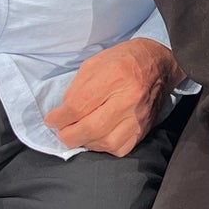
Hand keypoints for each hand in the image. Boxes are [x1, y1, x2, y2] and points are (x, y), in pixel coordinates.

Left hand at [45, 38, 181, 155]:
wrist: (158, 64)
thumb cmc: (122, 60)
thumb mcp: (94, 63)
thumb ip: (77, 88)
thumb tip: (64, 113)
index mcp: (114, 75)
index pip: (79, 106)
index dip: (59, 118)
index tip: (51, 120)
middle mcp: (129, 98)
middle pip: (92, 127)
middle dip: (69, 135)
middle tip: (61, 133)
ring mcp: (139, 116)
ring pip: (106, 142)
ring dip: (86, 143)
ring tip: (78, 135)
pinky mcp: (144, 128)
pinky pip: (121, 149)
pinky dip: (104, 147)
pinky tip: (97, 139)